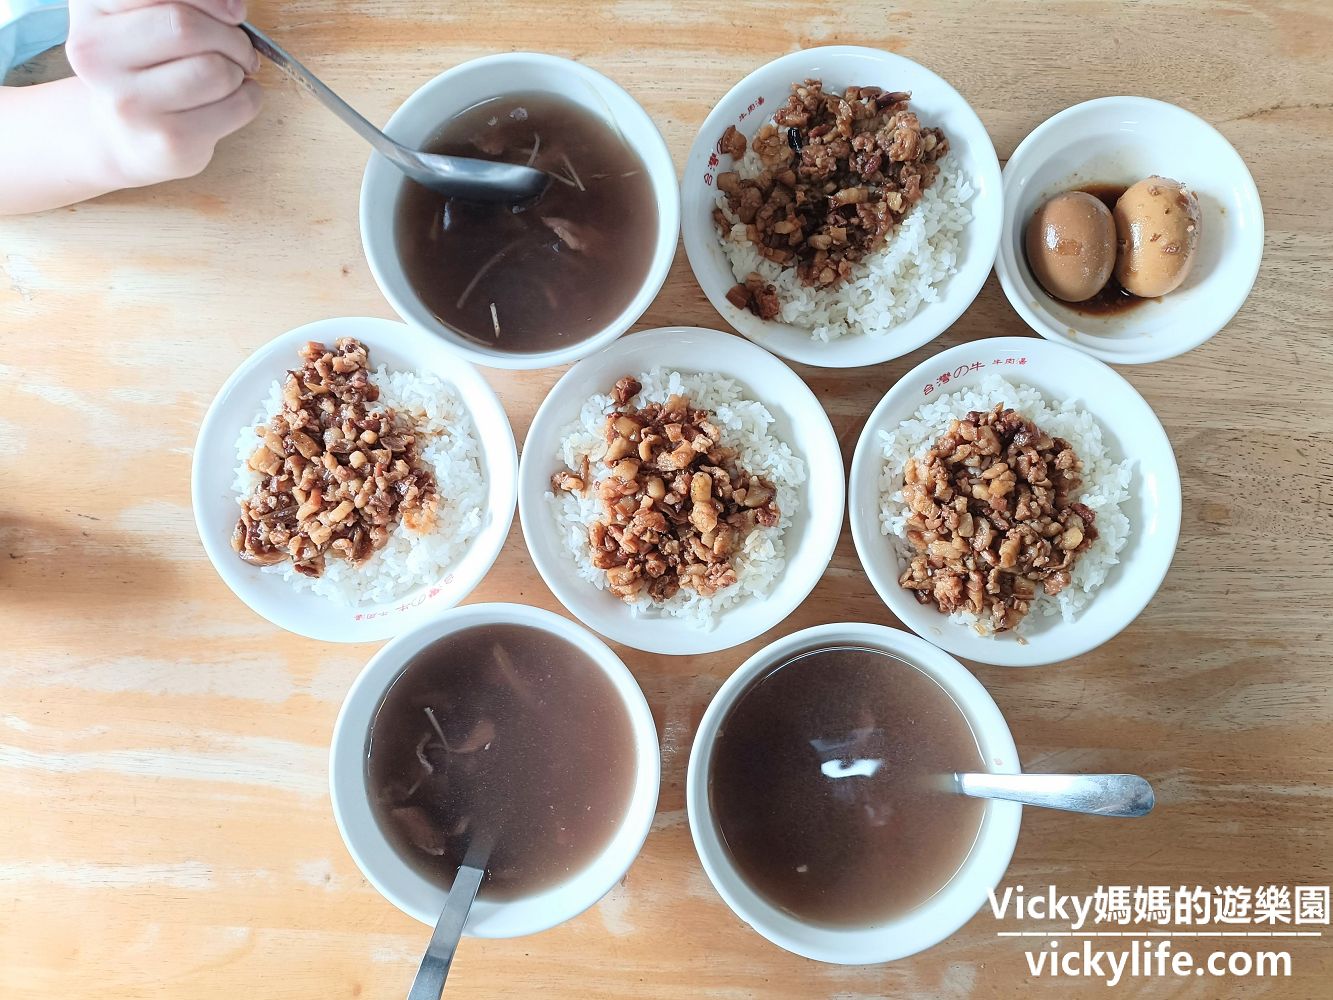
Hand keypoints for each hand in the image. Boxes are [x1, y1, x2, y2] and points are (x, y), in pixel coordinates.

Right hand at [66, 0, 261, 186]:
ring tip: (230, 74)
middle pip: (187, 28)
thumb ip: (176, 2)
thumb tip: (234, 6)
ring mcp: (131, 104)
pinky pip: (238, 105)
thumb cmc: (144, 67)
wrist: (122, 136)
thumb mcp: (140, 18)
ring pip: (217, 70)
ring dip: (240, 68)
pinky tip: (232, 98)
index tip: (234, 11)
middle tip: (239, 46)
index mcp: (91, 10)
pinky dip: (250, 96)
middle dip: (231, 36)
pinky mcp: (169, 140)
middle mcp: (96, 56)